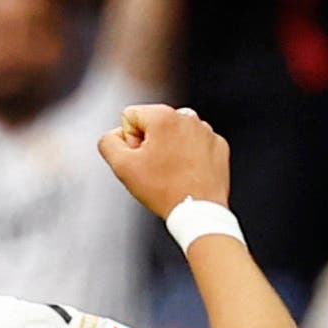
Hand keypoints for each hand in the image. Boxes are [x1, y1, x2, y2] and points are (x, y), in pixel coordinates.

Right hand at [97, 104, 230, 218]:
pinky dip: (190, 155)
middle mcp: (188, 117)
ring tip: (172, 172)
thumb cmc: (163, 189)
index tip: (141, 158)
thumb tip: (116, 135)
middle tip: (155, 168)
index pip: (131, 117)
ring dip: (170, 148)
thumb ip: (108, 142)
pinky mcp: (219, 145)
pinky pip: (196, 143)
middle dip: (150, 142)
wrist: (198, 211)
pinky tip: (188, 173)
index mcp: (163, 116)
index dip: (130, 140)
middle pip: (154, 123)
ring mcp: (206, 131)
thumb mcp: (121, 166)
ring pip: (176, 133)